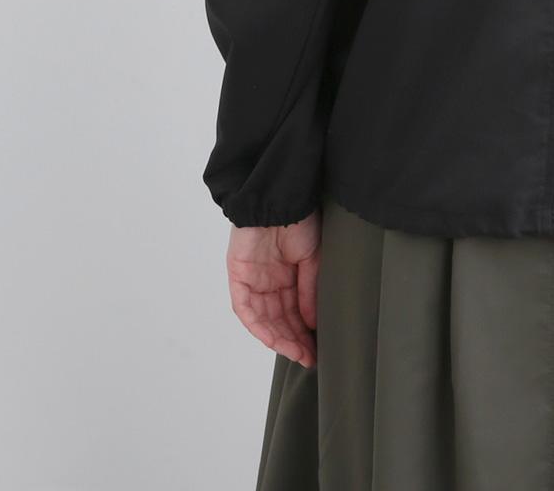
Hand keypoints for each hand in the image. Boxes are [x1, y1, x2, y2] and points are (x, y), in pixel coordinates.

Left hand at [226, 210, 321, 367]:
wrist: (280, 196)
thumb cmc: (300, 220)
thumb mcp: (313, 258)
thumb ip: (309, 290)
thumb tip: (311, 323)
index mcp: (286, 274)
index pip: (293, 311)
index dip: (303, 332)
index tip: (316, 350)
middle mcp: (268, 281)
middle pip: (278, 318)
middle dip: (292, 340)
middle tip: (308, 357)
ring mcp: (252, 279)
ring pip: (262, 318)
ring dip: (278, 337)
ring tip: (296, 352)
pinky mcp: (238, 275)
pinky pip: (244, 308)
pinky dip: (258, 325)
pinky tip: (273, 339)